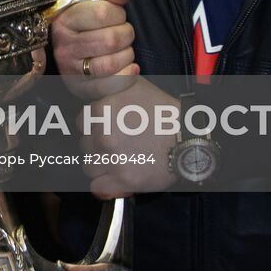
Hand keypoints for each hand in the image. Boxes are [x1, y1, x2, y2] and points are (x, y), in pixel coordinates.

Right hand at [50, 0, 136, 90]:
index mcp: (64, 19)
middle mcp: (64, 45)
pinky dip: (126, 76)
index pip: (102, 13)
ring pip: (111, 64)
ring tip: (123, 49)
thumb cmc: (85, 17)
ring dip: (127, 55)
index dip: (118, 13)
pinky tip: (130, 68)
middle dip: (126, 34)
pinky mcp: (81, 88)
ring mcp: (70, 69)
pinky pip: (110, 85)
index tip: (117, 14)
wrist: (71, 44)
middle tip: (123, 32)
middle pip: (110, 40)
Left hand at [79, 74, 178, 198]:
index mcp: (102, 110)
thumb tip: (95, 84)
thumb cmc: (164, 112)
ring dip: (101, 167)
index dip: (94, 127)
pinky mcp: (123, 180)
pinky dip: (106, 185)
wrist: (189, 138)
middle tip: (118, 146)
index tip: (107, 130)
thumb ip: (109, 84)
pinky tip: (119, 177)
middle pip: (85, 145)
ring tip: (120, 161)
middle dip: (97, 147)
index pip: (82, 122)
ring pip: (89, 167)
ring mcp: (112, 159)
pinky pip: (97, 187)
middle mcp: (103, 135)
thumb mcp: (135, 85)